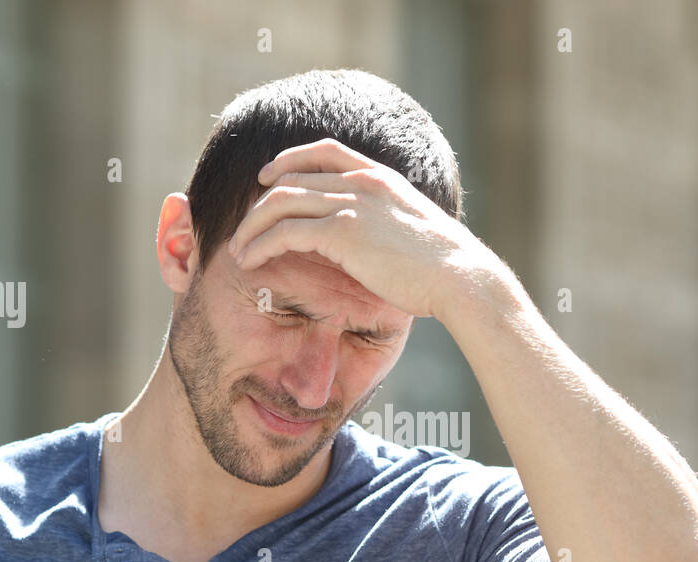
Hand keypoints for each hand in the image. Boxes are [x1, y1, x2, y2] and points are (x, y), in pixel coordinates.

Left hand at [225, 137, 496, 320]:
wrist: (459, 276)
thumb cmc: (443, 266)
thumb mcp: (413, 228)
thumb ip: (387, 222)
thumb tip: (375, 241)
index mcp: (380, 177)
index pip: (324, 150)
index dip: (289, 159)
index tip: (267, 177)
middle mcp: (362, 182)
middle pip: (291, 178)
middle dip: (259, 203)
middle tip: (243, 227)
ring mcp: (351, 204)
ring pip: (280, 202)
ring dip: (252, 226)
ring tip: (238, 249)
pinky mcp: (343, 232)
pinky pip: (286, 232)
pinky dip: (261, 245)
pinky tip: (250, 260)